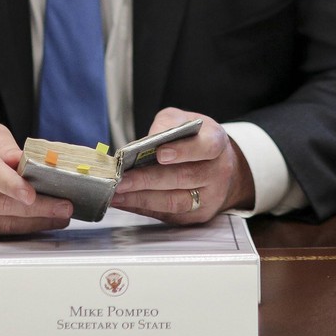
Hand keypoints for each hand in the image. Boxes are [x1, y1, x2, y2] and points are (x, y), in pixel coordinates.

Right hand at [0, 123, 72, 236]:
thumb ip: (6, 146)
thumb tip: (25, 161)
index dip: (10, 184)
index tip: (31, 193)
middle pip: (0, 202)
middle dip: (37, 207)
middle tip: (64, 207)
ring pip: (1, 222)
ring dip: (35, 222)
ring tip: (60, 217)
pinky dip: (21, 230)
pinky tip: (40, 223)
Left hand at [111, 108, 256, 224]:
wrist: (216, 166)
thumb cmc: (193, 139)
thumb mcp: (183, 121)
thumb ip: (166, 125)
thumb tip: (145, 144)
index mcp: (216, 142)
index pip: (206, 147)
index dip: (184, 151)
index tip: (160, 154)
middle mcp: (218, 171)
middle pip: (185, 177)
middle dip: (149, 180)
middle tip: (122, 179)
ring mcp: (210, 196)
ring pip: (176, 201)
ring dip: (142, 198)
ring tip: (117, 193)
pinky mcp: (198, 215)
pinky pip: (169, 214)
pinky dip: (144, 208)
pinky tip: (125, 201)